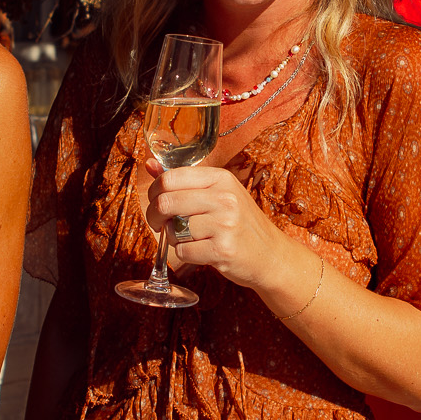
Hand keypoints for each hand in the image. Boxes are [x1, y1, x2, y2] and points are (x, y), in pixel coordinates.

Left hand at [143, 162, 296, 292]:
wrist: (271, 255)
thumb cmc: (241, 224)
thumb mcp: (218, 193)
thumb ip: (184, 180)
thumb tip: (149, 164)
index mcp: (221, 178)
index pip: (170, 177)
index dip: (154, 191)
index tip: (156, 202)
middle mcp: (224, 198)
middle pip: (166, 202)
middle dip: (154, 216)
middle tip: (159, 224)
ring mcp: (225, 224)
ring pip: (173, 230)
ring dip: (173, 238)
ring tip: (190, 239)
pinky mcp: (223, 250)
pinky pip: (183, 251)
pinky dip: (185, 254)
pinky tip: (201, 251)